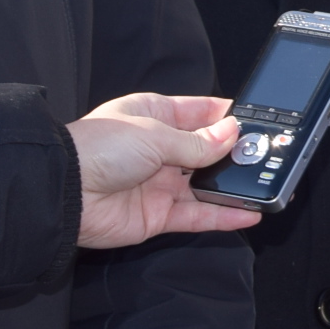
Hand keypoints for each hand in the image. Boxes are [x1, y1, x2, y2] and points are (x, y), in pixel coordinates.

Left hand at [69, 93, 252, 248]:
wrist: (63, 193)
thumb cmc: (97, 149)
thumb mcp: (155, 134)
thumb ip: (198, 142)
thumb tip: (232, 134)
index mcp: (154, 115)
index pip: (200, 112)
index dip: (228, 116)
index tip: (258, 121)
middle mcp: (159, 148)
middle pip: (207, 151)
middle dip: (235, 153)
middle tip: (266, 155)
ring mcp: (159, 183)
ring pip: (206, 185)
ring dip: (233, 187)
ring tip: (264, 185)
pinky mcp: (158, 215)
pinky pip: (198, 215)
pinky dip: (223, 216)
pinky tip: (248, 213)